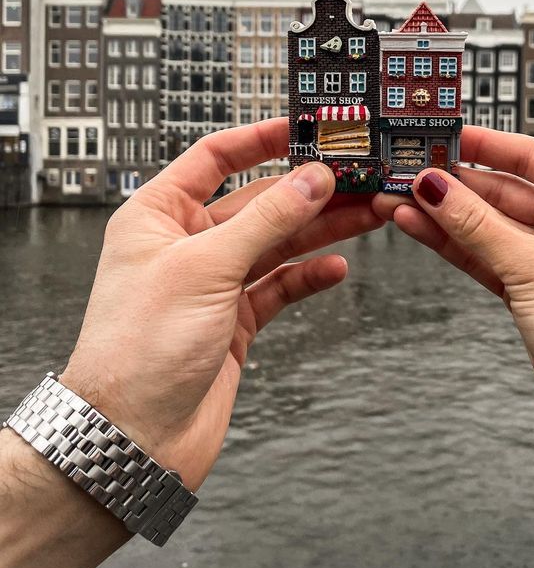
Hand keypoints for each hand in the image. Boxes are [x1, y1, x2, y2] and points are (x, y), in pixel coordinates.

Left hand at [62, 118, 383, 489]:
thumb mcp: (206, 267)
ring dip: (320, 229)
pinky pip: (280, 286)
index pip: (215, 158)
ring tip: (366, 214)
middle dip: (306, 190)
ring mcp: (213, 282)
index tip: (305, 129)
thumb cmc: (139, 350)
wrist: (132, 438)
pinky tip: (337, 267)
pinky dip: (309, 276)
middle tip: (355, 178)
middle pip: (257, 201)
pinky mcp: (234, 320)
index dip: (260, 138)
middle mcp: (186, 243)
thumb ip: (266, 220)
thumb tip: (312, 178)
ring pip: (276, 242)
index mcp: (159, 215)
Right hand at [373, 126, 533, 458]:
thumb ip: (476, 225)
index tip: (444, 136)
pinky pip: (486, 255)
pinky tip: (419, 226)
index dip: (483, 145)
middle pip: (504, 191)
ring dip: (445, 214)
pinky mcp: (533, 288)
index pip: (531, 157)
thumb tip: (435, 186)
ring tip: (400, 199)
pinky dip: (454, 243)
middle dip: (454, 184)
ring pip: (489, 225)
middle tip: (409, 172)